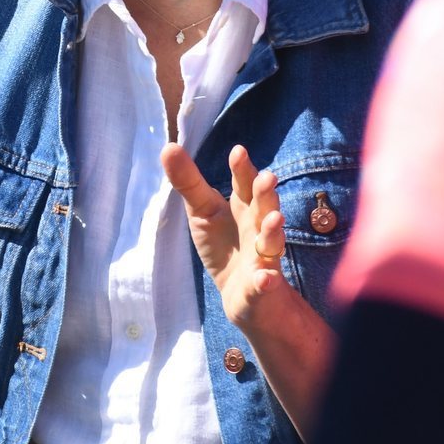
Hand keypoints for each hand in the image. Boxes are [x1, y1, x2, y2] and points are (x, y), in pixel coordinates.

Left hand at [161, 142, 287, 329]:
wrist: (244, 297)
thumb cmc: (225, 247)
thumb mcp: (203, 213)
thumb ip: (189, 183)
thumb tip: (168, 146)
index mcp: (244, 208)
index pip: (244, 184)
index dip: (242, 169)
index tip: (238, 151)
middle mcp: (258, 228)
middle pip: (263, 208)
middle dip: (266, 194)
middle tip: (267, 177)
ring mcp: (264, 258)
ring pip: (271, 243)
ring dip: (272, 232)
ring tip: (274, 219)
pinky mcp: (262, 287)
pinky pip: (265, 284)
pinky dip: (266, 281)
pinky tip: (265, 278)